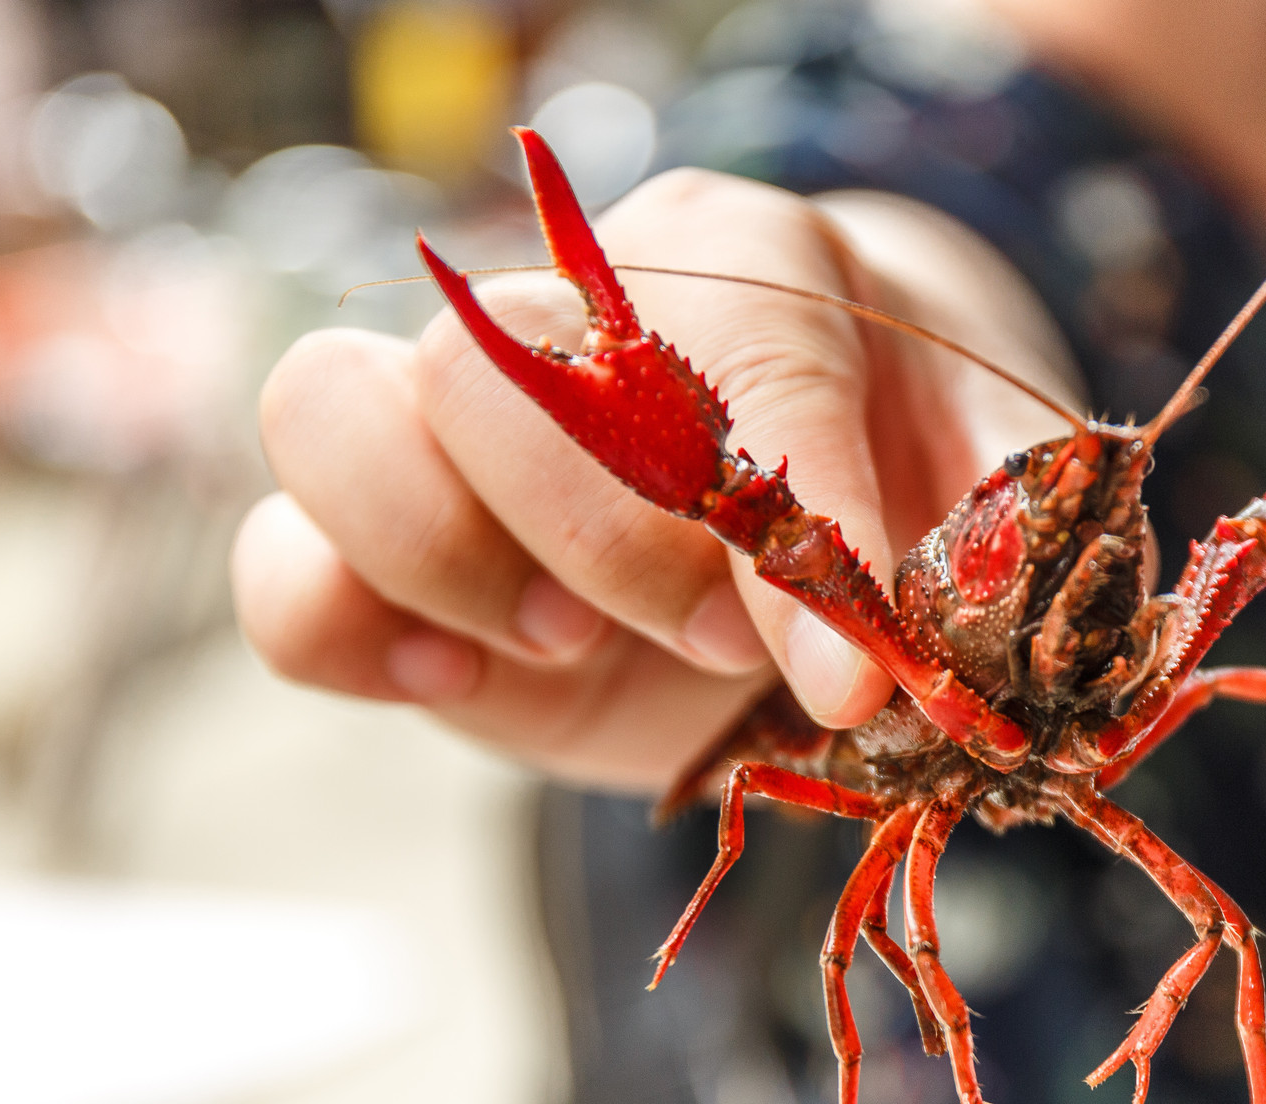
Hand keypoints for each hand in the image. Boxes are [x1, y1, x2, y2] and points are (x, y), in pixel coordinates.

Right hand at [232, 168, 1079, 792]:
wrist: (832, 505)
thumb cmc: (915, 479)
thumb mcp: (984, 500)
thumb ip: (974, 552)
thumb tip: (894, 665)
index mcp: (750, 262)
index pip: (742, 357)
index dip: (791, 527)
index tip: (850, 678)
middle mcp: (575, 302)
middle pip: (494, 361)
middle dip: (611, 536)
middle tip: (719, 640)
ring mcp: (457, 419)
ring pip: (332, 411)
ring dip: (454, 558)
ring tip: (573, 644)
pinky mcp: (390, 544)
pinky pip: (282, 564)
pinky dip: (343, 629)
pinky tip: (453, 678)